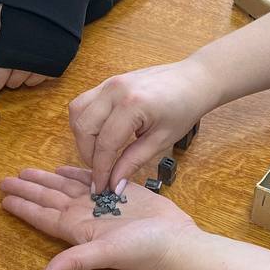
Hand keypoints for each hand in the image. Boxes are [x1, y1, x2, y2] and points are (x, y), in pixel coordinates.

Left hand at [0, 4, 51, 91]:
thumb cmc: (23, 4)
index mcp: (9, 54)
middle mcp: (27, 63)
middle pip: (13, 83)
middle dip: (9, 77)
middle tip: (9, 63)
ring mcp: (45, 63)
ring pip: (30, 82)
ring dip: (25, 75)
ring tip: (24, 60)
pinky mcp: (61, 61)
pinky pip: (47, 76)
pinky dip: (41, 72)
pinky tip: (38, 60)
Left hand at [0, 166, 198, 269]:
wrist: (175, 242)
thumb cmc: (142, 249)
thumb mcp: (104, 254)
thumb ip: (73, 261)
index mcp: (77, 227)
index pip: (42, 215)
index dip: (22, 207)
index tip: (2, 198)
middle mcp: (84, 215)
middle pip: (48, 199)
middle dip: (26, 189)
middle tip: (3, 180)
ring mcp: (100, 203)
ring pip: (65, 187)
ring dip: (45, 180)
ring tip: (25, 172)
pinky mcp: (118, 191)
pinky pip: (90, 179)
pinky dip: (74, 173)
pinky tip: (63, 168)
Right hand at [69, 58, 219, 194]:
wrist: (193, 81)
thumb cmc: (184, 107)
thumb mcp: (161, 140)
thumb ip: (134, 161)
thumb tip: (114, 184)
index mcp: (132, 105)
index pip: (105, 144)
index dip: (100, 170)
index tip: (100, 188)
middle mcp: (115, 90)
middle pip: (83, 128)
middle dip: (87, 155)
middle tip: (101, 172)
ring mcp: (108, 83)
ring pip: (77, 112)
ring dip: (82, 137)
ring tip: (98, 154)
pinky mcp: (107, 82)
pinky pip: (84, 103)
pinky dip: (85, 122)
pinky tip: (100, 135)